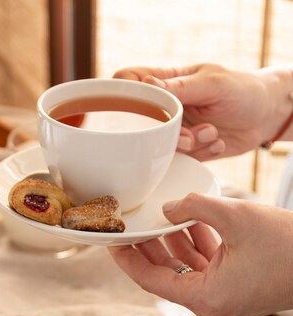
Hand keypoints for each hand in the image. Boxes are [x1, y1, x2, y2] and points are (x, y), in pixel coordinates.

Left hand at [108, 193, 292, 315]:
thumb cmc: (288, 245)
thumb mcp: (235, 216)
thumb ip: (193, 206)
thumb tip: (168, 206)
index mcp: (205, 298)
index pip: (149, 280)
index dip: (127, 257)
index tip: (111, 239)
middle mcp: (211, 303)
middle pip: (164, 273)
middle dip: (149, 245)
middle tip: (133, 222)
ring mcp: (224, 296)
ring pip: (184, 266)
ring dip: (173, 239)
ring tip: (160, 214)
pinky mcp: (236, 286)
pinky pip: (205, 264)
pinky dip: (196, 242)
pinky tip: (190, 218)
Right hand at [114, 64, 292, 160]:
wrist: (268, 116)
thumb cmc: (243, 89)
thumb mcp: (213, 83)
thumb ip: (180, 87)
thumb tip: (145, 84)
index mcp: (166, 81)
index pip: (128, 80)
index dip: (123, 91)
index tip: (136, 105)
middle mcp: (164, 106)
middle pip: (138, 119)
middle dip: (161, 131)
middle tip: (187, 135)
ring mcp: (173, 129)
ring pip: (158, 143)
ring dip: (187, 144)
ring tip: (212, 133)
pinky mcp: (186, 149)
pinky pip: (180, 158)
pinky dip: (200, 152)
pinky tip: (218, 142)